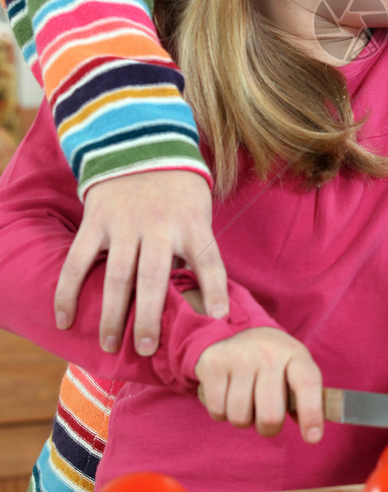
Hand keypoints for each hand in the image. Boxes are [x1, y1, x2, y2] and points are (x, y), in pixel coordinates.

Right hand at [53, 170, 227, 355]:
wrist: (143, 142)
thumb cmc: (178, 191)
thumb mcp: (197, 212)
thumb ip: (194, 250)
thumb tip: (203, 299)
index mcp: (191, 224)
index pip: (209, 260)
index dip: (216, 290)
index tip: (219, 318)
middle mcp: (159, 226)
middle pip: (155, 277)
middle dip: (151, 316)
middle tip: (148, 348)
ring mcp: (125, 224)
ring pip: (117, 275)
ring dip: (113, 313)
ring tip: (110, 344)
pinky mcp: (96, 220)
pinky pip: (79, 260)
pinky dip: (69, 291)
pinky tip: (65, 319)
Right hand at [195, 327, 324, 440]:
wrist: (239, 334)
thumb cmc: (275, 364)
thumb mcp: (295, 371)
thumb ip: (305, 399)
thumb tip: (311, 432)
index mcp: (295, 354)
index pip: (307, 384)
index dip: (312, 414)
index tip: (312, 438)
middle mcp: (268, 352)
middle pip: (270, 415)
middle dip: (268, 427)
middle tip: (266, 417)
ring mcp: (239, 355)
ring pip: (240, 417)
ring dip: (242, 419)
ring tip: (246, 400)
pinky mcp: (213, 363)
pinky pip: (217, 411)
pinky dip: (221, 412)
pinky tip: (226, 394)